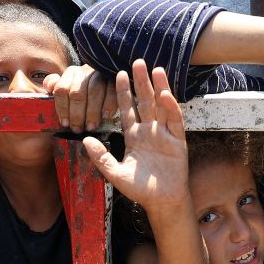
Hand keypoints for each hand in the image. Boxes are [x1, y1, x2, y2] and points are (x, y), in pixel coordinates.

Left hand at [44, 65, 118, 133]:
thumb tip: (48, 87)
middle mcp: (84, 71)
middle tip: (78, 129)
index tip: (64, 124)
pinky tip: (106, 116)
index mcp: (71, 73)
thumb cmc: (84, 94)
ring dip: (92, 112)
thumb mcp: (68, 89)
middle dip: (77, 114)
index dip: (61, 108)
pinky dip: (108, 104)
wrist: (108, 83)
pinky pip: (112, 91)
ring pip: (94, 92)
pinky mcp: (114, 79)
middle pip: (77, 93)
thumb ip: (56, 88)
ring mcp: (100, 74)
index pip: (61, 89)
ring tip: (91, 127)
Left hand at [83, 60, 190, 220]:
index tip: (118, 74)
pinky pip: (175, 121)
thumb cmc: (140, 190)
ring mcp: (165, 135)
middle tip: (137, 62)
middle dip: (141, 82)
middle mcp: (149, 132)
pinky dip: (171, 108)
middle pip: (145, 102)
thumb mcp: (115, 173)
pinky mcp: (178, 142)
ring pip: (161, 106)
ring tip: (155, 69)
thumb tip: (84, 139)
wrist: (162, 202)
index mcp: (134, 137)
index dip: (124, 93)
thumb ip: (100, 157)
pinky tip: (165, 94)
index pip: (128, 110)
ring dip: (159, 88)